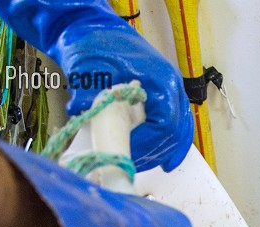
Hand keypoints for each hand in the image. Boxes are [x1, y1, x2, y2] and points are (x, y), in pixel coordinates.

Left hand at [0, 0, 192, 171]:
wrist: (96, 29)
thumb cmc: (95, 44)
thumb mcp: (89, 66)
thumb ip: (88, 90)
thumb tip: (81, 111)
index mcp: (162, 81)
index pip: (166, 125)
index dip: (147, 144)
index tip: (125, 153)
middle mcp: (174, 88)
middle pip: (174, 133)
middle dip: (151, 152)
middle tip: (127, 161)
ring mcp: (173, 93)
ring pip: (178, 133)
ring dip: (159, 152)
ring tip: (137, 162)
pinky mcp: (166, 99)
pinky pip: (177, 128)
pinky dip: (171, 146)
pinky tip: (165, 162)